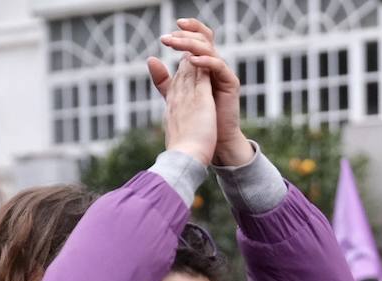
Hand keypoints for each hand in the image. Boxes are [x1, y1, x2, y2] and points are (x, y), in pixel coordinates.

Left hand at [154, 19, 250, 166]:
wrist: (210, 143)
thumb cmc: (194, 123)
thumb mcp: (175, 96)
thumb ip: (164, 79)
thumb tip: (151, 58)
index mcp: (202, 68)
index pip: (193, 42)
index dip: (181, 36)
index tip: (164, 38)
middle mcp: (213, 67)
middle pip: (203, 40)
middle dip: (185, 35)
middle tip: (168, 38)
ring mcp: (222, 74)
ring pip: (209, 49)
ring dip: (190, 44)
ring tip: (175, 45)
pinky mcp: (230, 83)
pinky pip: (219, 66)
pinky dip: (205, 61)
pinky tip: (191, 61)